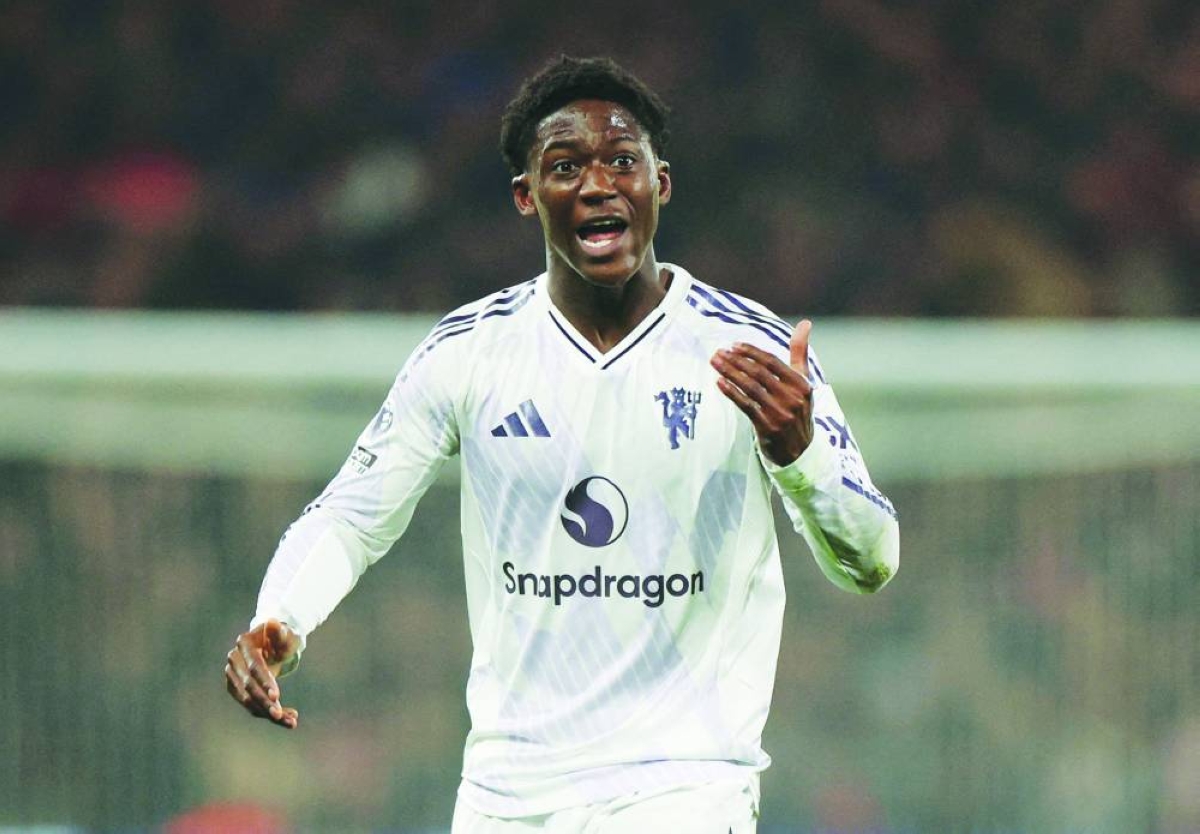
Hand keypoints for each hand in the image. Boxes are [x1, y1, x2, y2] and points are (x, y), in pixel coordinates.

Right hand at [224, 619, 300, 728]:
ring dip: (267, 713)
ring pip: (248, 700)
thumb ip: (281, 631)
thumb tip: (273, 622)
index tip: (277, 697)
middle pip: (249, 686)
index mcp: (245, 643)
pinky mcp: (235, 688)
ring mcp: (232, 675)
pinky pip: (250, 704)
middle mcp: (234, 659)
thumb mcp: (287, 634)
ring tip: (291, 721)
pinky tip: (286, 718)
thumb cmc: (282, 638)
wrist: (272, 645)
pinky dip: (266, 713)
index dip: (265, 681)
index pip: (254, 666)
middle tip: (282, 716)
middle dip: (265, 703)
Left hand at [711, 319, 814, 465]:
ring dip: (730, 373)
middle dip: (736, 361)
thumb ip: (800, 352)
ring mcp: (780, 413)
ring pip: (750, 388)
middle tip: (718, 353)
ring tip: (715, 363)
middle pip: (758, 373)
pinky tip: (720, 382)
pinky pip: (746, 406)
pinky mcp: (768, 427)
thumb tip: (805, 322)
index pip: (772, 362)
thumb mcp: (803, 381)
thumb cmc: (798, 408)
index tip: (733, 345)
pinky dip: (732, 393)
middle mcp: (792, 398)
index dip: (751, 352)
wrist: (800, 450)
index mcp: (802, 384)